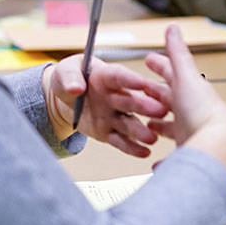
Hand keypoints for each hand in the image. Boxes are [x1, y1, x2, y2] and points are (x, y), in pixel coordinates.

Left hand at [42, 54, 164, 156]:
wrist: (67, 99)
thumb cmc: (69, 79)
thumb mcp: (65, 72)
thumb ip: (70, 77)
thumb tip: (76, 88)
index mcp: (107, 77)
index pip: (119, 77)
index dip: (130, 79)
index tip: (142, 83)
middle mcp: (116, 96)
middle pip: (130, 102)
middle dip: (145, 106)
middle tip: (160, 111)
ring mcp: (114, 115)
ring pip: (129, 123)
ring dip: (141, 131)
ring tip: (152, 138)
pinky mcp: (109, 133)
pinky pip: (120, 141)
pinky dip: (132, 147)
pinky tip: (144, 152)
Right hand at [142, 26, 225, 182]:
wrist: (218, 146)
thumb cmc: (203, 111)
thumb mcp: (186, 77)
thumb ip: (178, 53)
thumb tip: (173, 27)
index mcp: (191, 91)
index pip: (173, 74)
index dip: (160, 66)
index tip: (148, 59)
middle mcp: (192, 111)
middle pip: (170, 101)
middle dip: (156, 95)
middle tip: (141, 91)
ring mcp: (190, 132)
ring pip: (171, 128)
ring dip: (158, 126)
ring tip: (146, 125)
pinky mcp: (187, 153)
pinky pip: (174, 156)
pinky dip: (165, 158)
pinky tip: (156, 161)